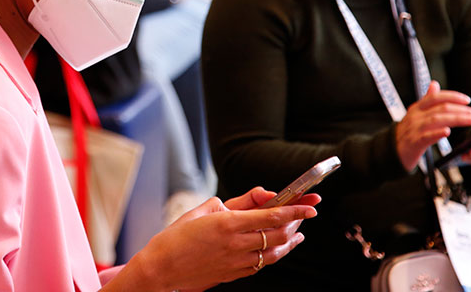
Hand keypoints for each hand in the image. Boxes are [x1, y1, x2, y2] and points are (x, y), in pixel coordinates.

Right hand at [125, 188, 317, 290]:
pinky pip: (262, 264)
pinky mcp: (233, 275)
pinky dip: (276, 255)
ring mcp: (236, 263)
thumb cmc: (177, 236)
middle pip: (279, 234)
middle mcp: (236, 244)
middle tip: (306, 212)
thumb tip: (261, 195)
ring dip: (290, 241)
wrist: (160, 269)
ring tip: (299, 231)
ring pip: (274, 252)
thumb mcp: (205, 208)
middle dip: (296, 222)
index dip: (295, 210)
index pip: (272, 215)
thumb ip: (236, 201)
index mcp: (228, 223)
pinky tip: (279, 248)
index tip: (310, 206)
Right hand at [396, 81, 470, 170]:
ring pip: (437, 119)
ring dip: (456, 119)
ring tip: (470, 120)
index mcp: (417, 107)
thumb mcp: (416, 113)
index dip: (453, 96)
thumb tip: (434, 84)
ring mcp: (414, 128)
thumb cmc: (408, 132)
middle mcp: (416, 115)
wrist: (392, 151)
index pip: (436, 97)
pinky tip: (447, 132)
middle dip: (462, 110)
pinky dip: (437, 133)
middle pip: (441, 108)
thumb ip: (426, 100)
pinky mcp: (414, 142)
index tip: (468, 100)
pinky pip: (426, 136)